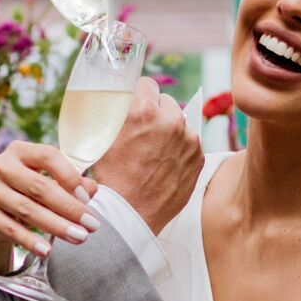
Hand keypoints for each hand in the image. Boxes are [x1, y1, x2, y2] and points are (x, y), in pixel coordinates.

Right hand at [0, 140, 99, 259]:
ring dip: (56, 226)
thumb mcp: (49, 186)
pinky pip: (11, 229)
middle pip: (39, 186)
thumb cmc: (28, 197)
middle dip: (69, 208)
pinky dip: (31, 241)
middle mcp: (0, 165)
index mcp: (19, 151)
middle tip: (91, 225)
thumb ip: (71, 184)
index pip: (48, 156)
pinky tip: (48, 250)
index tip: (87, 198)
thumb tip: (90, 189)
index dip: (70, 176)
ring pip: (27, 209)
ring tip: (79, 238)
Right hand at [91, 77, 203, 236]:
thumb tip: (120, 98)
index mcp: (144, 111)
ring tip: (153, 151)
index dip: (139, 93)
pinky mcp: (199, 158)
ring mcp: (189, 140)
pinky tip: (164, 163)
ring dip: (169, 130)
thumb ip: (115, 113)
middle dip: (156, 112)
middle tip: (142, 131)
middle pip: (166, 101)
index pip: (147, 83)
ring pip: (180, 122)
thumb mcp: (102, 138)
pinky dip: (179, 149)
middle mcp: (171, 121)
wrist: (129, 216)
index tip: (136, 103)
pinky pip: (188, 143)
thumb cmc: (110, 179)